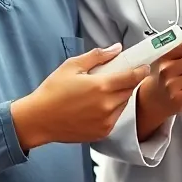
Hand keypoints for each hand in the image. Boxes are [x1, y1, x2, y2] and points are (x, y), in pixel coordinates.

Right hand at [11, 44, 149, 148]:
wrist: (38, 120)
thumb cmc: (52, 91)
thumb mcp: (72, 66)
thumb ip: (97, 56)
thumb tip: (116, 48)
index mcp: (102, 86)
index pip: (132, 77)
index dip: (141, 70)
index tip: (143, 66)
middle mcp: (107, 105)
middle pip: (130, 90)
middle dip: (128, 82)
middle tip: (116, 77)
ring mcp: (106, 121)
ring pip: (123, 104)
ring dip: (120, 96)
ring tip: (102, 92)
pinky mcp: (102, 132)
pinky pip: (115, 117)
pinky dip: (112, 109)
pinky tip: (96, 106)